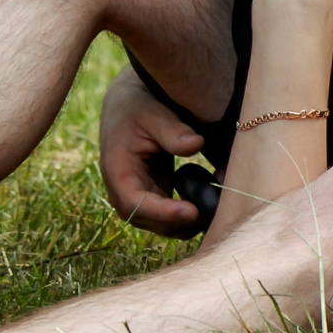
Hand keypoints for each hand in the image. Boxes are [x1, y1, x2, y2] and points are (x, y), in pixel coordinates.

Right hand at [98, 70, 207, 238]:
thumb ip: (172, 130)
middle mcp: (122, 191)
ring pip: (160, 225)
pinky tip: (209, 201)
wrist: (129, 107)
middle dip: (180, 222)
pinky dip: (189, 215)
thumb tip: (196, 144)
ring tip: (215, 208)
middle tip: (214, 213)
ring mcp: (137, 198)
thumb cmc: (139, 108)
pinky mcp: (152, 197)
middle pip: (149, 221)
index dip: (163, 212)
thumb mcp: (153, 113)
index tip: (193, 211)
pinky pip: (169, 217)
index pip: (135, 202)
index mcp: (117, 171)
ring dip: (187, 223)